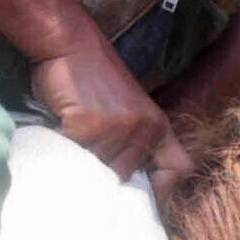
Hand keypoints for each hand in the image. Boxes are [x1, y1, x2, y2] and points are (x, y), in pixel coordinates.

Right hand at [30, 31, 191, 191]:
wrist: (69, 43)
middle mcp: (143, 128)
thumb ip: (131, 140)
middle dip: (104, 174)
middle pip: (125, 177)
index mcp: (157, 124)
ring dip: (81, 163)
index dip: (164, 189)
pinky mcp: (89, 125)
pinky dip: (64, 150)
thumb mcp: (126, 108)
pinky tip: (60, 132)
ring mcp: (118, 127)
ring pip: (98, 170)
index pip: (178, 168)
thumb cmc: (92, 76)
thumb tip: (122, 181)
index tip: (141, 196)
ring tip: (70, 141)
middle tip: (86, 161)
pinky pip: (75, 156)